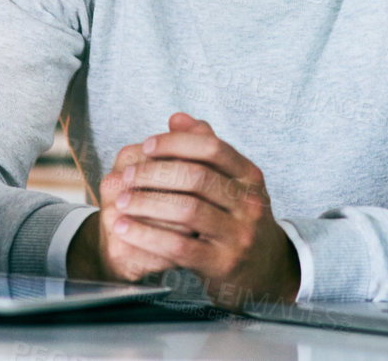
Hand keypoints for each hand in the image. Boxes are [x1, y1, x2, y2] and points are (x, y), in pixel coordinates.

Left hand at [78, 113, 300, 306]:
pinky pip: (179, 246)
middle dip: (155, 173)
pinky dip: (147, 235)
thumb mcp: (231, 183)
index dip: (176, 143)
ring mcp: (239, 235)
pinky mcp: (223, 264)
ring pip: (187, 210)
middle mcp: (250, 204)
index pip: (212, 148)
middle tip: (127, 175)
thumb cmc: (238, 220)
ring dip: (147, 203)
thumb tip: (176, 118)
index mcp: (250, 177)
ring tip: (122, 201)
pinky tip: (126, 229)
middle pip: (197, 177)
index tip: (147, 146)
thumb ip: (205, 150)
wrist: (265, 270)